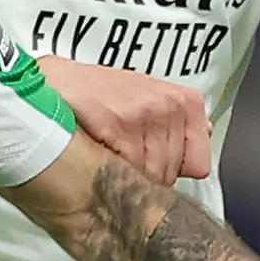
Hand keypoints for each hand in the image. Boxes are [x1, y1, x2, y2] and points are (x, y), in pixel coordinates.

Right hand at [39, 56, 213, 184]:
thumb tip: (206, 134)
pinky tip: (97, 153)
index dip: (173, 172)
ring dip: (127, 176)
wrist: (54, 83)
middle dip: (146, 178)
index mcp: (184, 101)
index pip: (199, 164)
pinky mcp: (119, 123)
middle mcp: (170, 106)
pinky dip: (111, 171)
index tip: (152, 165)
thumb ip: (176, 122)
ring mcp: (146, 113)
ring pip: (150, 176)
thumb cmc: (98, 94)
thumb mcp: (147, 98)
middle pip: (170, 175)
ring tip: (107, 156)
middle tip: (120, 160)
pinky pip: (127, 169)